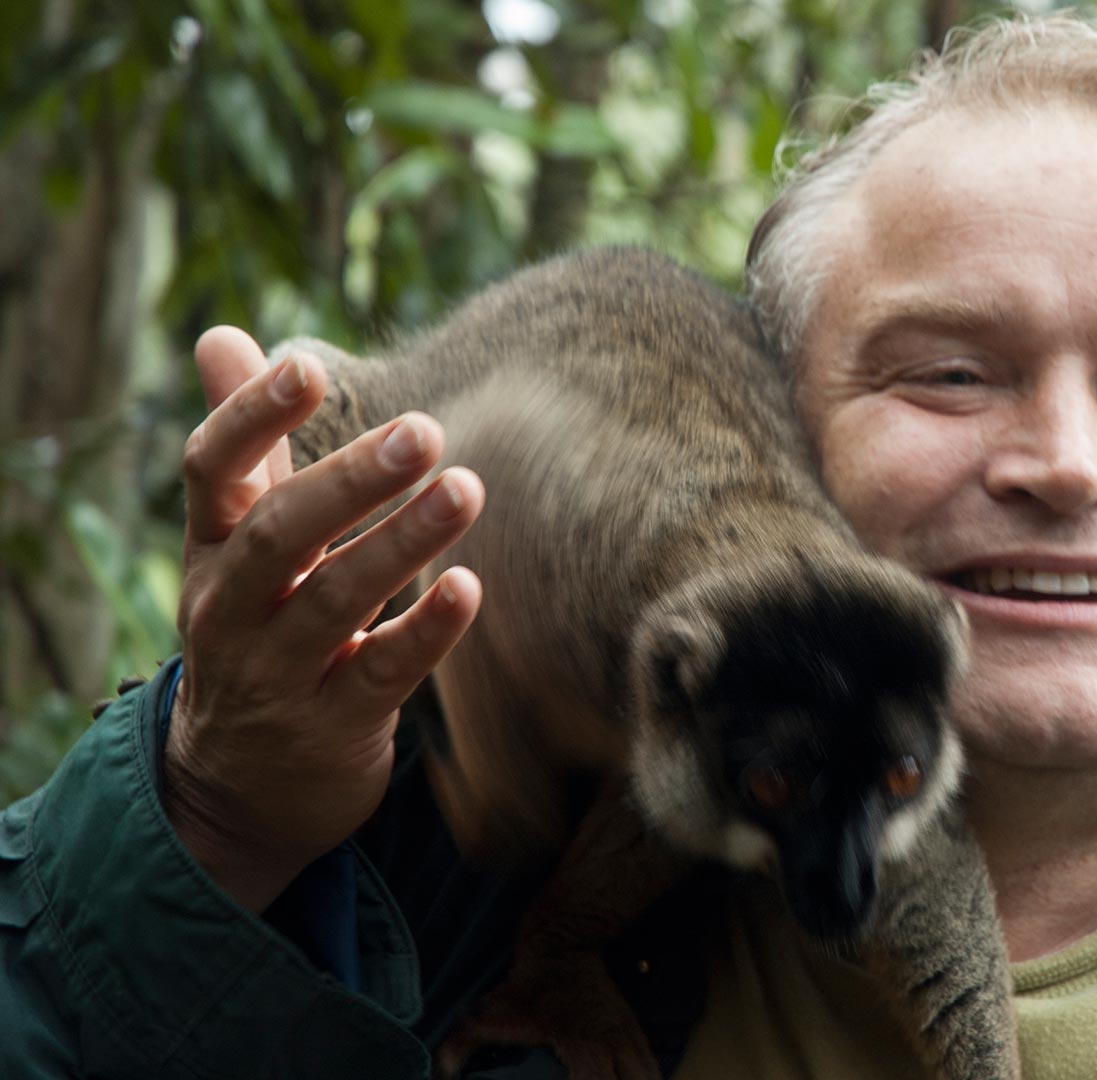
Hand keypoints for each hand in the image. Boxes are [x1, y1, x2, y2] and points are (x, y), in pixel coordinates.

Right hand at [164, 326, 485, 911]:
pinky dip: (426, 630)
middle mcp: (232, 610)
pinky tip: (470, 587)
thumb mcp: (238, 544)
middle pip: (278, 535)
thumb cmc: (260, 629)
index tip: (306, 363)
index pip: (212, 471)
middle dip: (349, 479)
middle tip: (426, 428)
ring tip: (468, 488)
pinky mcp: (334, 727)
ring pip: (335, 601)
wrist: (243, 786)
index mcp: (210, 549)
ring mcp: (278, 674)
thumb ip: (247, 447)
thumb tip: (222, 334)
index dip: (251, 416)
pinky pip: (382, 673)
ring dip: (404, 542)